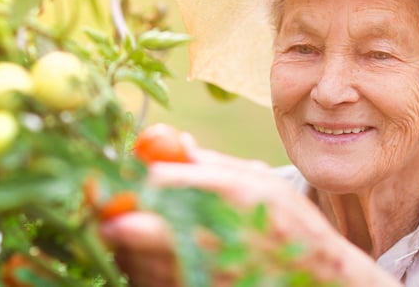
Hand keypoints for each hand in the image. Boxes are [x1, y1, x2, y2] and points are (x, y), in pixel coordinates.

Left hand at [100, 132, 400, 286]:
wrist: (319, 282)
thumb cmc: (290, 227)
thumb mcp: (260, 183)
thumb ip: (212, 165)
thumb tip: (171, 144)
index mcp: (228, 197)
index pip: (155, 183)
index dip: (121, 179)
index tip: (101, 176)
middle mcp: (211, 237)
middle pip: (130, 227)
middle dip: (107, 215)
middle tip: (99, 206)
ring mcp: (202, 275)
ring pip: (131, 260)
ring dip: (121, 244)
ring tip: (131, 231)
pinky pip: (146, 283)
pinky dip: (138, 270)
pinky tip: (150, 258)